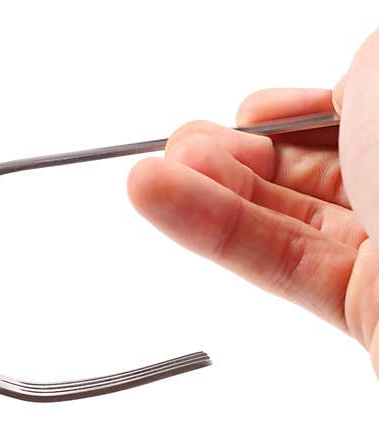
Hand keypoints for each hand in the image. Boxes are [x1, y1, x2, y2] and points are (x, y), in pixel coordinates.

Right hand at [127, 30, 378, 373]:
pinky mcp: (368, 307)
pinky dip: (214, 232)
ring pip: (288, 214)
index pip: (365, 111)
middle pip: (317, 164)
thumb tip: (342, 95)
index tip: (252, 110)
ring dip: (210, 190)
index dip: (301, 107)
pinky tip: (161, 200)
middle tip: (182, 145)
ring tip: (151, 176)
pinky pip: (279, 261)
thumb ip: (366, 69)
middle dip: (238, 151)